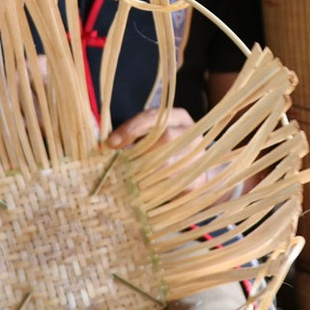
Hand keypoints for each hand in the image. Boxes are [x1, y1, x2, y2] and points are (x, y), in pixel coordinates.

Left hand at [105, 107, 238, 197]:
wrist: (201, 175)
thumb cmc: (168, 151)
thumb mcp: (156, 136)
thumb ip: (136, 135)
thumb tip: (108, 143)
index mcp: (180, 118)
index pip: (153, 117)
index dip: (130, 128)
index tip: (110, 142)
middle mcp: (192, 134)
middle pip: (164, 138)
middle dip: (137, 152)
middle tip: (118, 164)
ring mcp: (198, 158)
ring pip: (167, 163)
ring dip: (142, 172)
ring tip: (124, 178)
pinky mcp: (197, 181)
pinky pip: (171, 185)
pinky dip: (152, 189)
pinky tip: (139, 192)